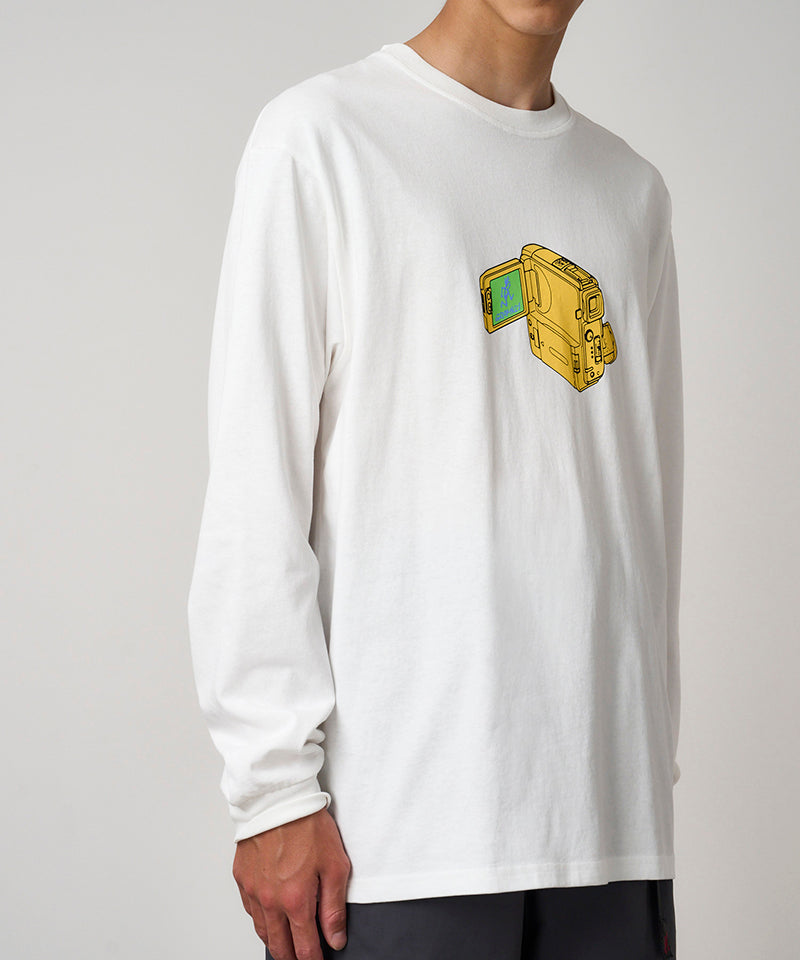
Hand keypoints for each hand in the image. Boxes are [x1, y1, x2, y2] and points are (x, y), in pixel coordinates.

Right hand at [233, 807, 350, 958]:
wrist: (278, 797)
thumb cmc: (308, 824)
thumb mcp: (335, 865)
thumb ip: (334, 907)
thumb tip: (336, 938)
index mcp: (295, 901)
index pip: (305, 947)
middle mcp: (270, 901)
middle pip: (280, 946)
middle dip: (293, 958)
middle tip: (303, 959)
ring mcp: (253, 890)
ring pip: (262, 931)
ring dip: (275, 941)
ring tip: (287, 945)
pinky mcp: (241, 877)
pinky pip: (249, 909)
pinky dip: (260, 918)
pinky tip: (269, 917)